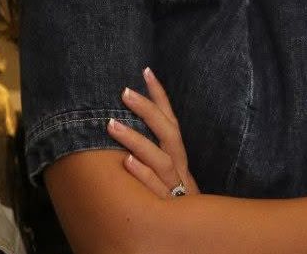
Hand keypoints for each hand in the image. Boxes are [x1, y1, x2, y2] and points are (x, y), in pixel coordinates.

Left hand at [107, 67, 199, 198]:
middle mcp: (180, 167)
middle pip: (168, 132)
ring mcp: (175, 187)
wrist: (195, 239)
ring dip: (136, 139)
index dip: (160, 95)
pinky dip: (141, 174)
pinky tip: (125, 162)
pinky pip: (155, 189)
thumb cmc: (175, 206)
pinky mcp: (168, 208)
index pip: (170, 120)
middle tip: (124, 90)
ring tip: (111, 124)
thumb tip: (132, 131)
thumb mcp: (170, 176)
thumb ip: (157, 154)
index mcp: (179, 157)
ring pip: (160, 158)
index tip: (146, 70)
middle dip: (147, 109)